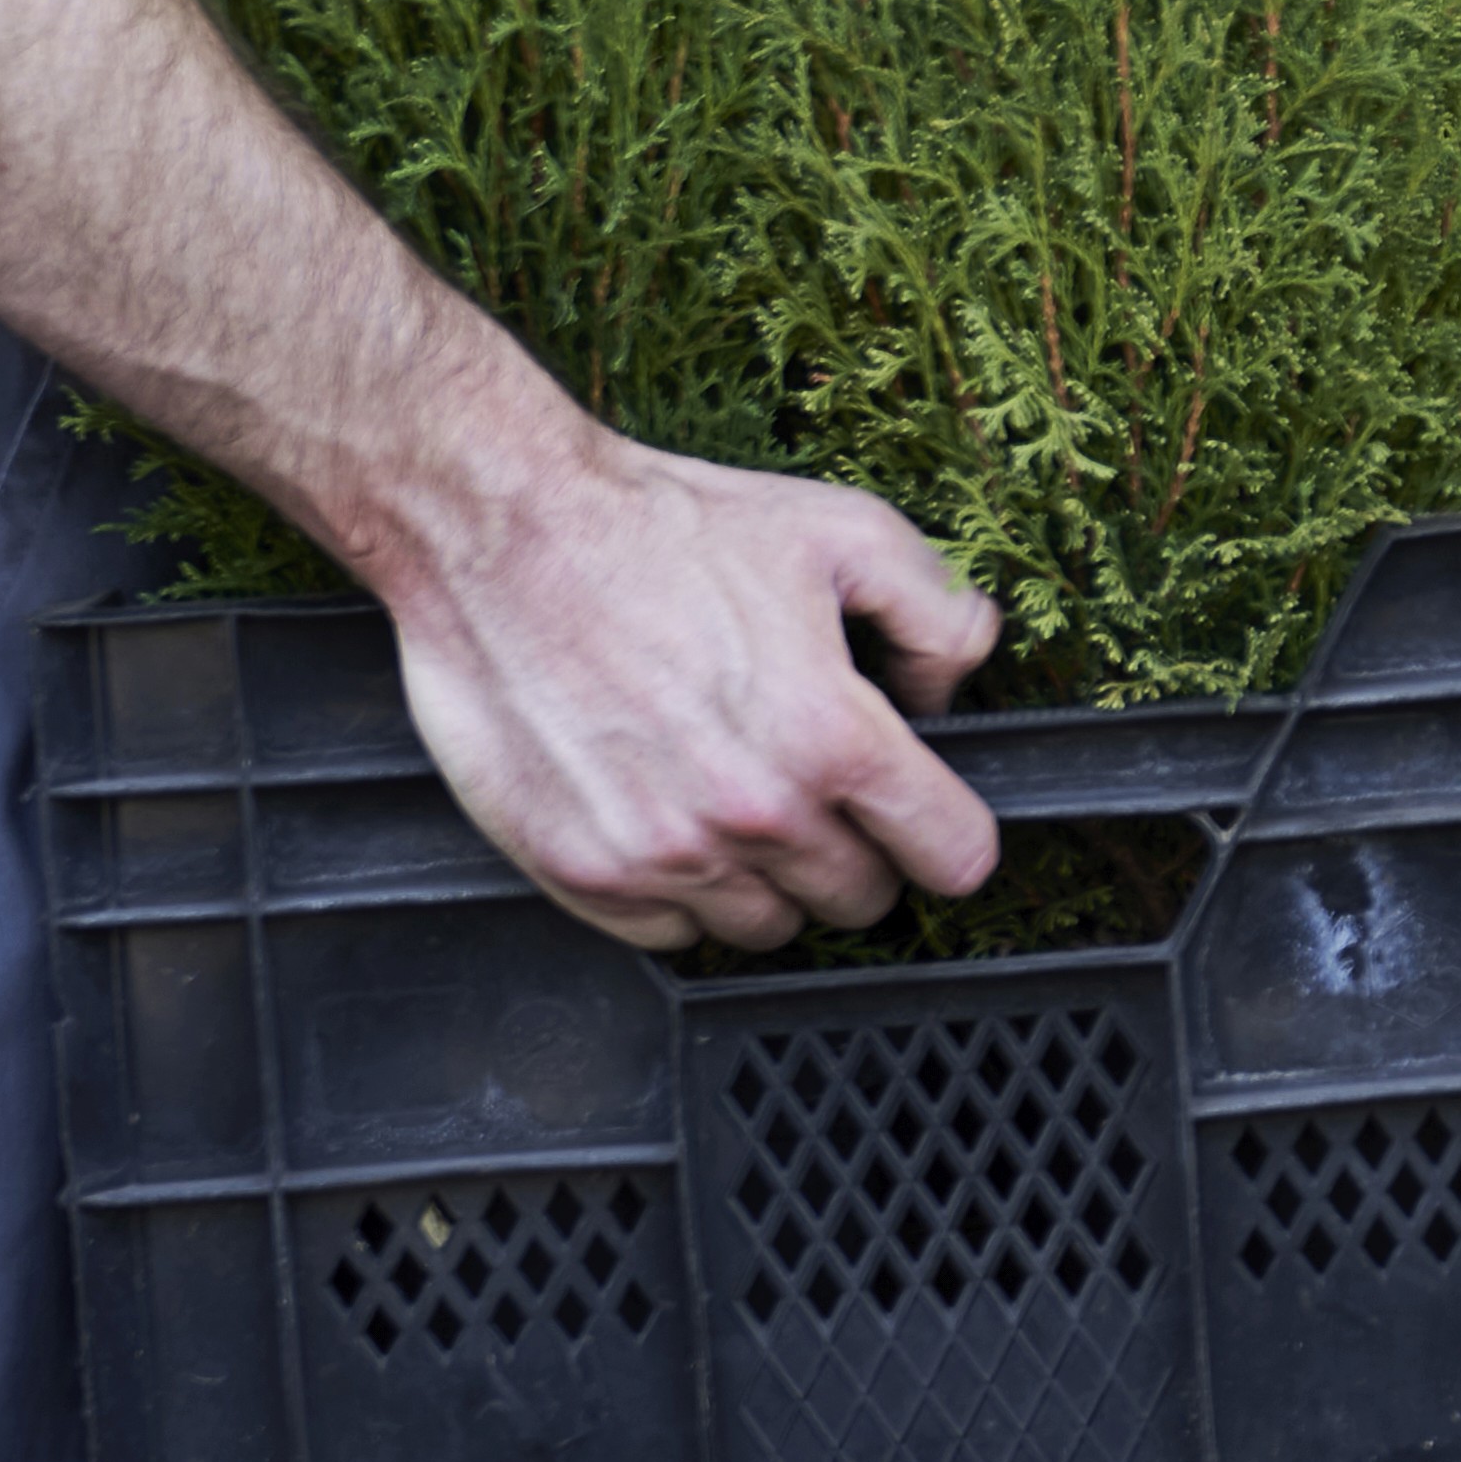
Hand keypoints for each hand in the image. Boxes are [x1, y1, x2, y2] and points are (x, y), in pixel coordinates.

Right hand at [377, 424, 1005, 953]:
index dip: (948, 834)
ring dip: (765, 879)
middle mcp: (753, 813)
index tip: (925, 819)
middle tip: (811, 785)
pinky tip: (667, 818)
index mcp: (831, 738)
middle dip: (853, 848)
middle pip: (859, 899)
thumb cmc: (661, 526)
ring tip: (731, 797)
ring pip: (766, 928)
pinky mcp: (581, 872)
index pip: (952, 855)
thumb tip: (958, 682)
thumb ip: (935, 614)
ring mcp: (663, 853)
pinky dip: (678, 894)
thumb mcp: (840, 532)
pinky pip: (668, 935)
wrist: (502, 531)